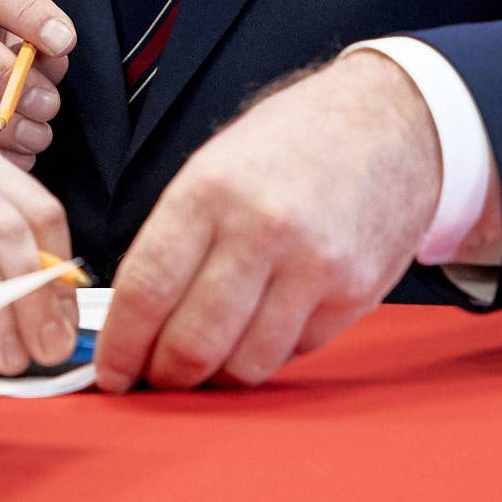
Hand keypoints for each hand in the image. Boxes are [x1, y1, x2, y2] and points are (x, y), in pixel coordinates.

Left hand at [94, 52, 440, 390]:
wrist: (390, 123)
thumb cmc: (293, 142)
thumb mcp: (216, 165)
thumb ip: (176, 237)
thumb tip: (136, 316)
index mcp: (211, 189)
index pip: (148, 288)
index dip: (122, 344)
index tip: (110, 372)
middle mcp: (263, 228)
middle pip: (194, 342)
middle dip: (164, 376)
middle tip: (155, 379)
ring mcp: (315, 266)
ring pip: (245, 364)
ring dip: (217, 378)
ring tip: (206, 362)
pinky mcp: (355, 294)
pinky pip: (293, 353)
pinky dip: (267, 354)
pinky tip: (260, 329)